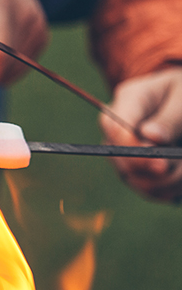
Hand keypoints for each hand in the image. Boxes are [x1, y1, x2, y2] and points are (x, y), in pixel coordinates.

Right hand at [100, 68, 181, 200]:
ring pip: (131, 177)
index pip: (113, 126)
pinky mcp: (136, 169)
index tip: (160, 162)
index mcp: (129, 100)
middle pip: (117, 156)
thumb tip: (150, 137)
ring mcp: (124, 149)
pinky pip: (146, 189)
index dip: (130, 148)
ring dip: (165, 182)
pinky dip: (168, 189)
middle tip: (180, 167)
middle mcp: (119, 126)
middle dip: (151, 168)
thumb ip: (168, 118)